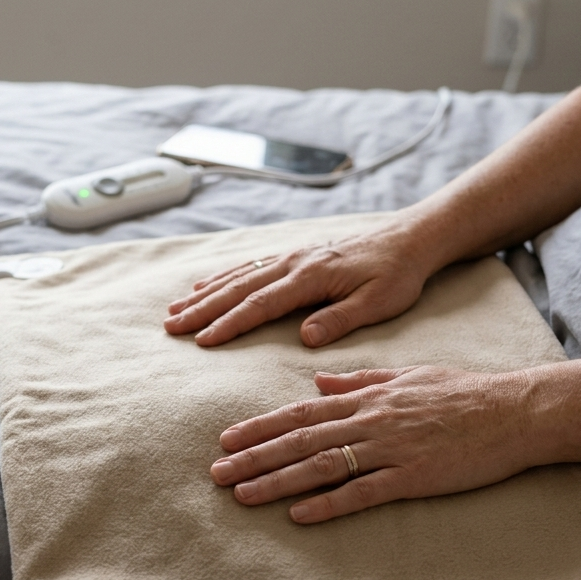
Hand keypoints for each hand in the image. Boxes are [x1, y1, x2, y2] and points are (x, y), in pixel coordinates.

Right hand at [164, 226, 431, 347]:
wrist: (410, 239)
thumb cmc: (397, 275)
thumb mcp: (379, 303)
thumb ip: (340, 319)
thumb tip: (305, 337)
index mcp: (312, 276)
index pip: (261, 304)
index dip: (229, 324)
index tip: (202, 340)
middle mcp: (294, 262)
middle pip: (238, 288)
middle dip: (202, 308)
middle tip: (170, 326)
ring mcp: (291, 256)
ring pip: (238, 275)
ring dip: (204, 293)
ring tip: (174, 308)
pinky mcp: (294, 255)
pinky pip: (249, 265)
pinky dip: (222, 276)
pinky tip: (203, 285)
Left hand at [210, 366, 540, 522]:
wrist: (513, 410)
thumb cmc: (462, 392)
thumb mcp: (406, 375)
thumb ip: (358, 379)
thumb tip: (317, 376)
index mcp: (367, 397)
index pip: (301, 410)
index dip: (260, 425)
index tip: (226, 438)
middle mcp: (370, 420)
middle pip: (300, 438)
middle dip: (254, 455)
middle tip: (216, 472)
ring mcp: (390, 448)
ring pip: (321, 464)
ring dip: (277, 481)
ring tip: (241, 495)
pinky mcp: (412, 476)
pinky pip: (362, 492)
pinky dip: (329, 503)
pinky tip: (299, 516)